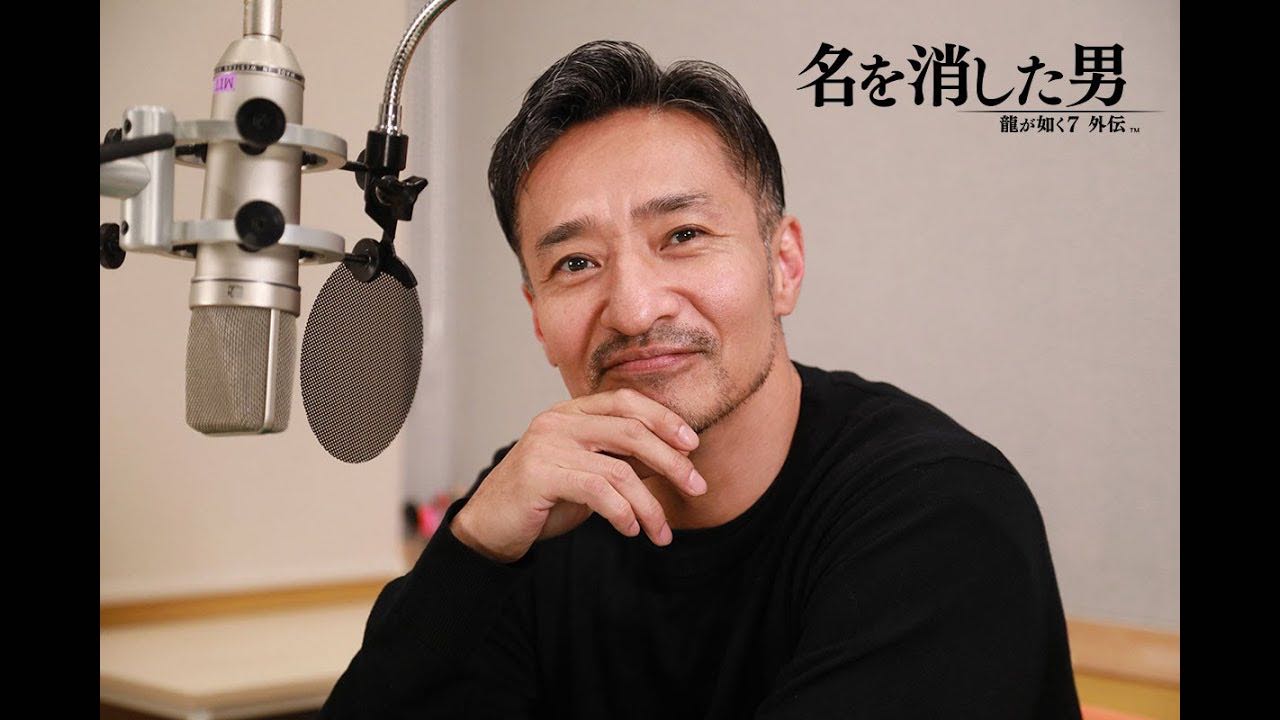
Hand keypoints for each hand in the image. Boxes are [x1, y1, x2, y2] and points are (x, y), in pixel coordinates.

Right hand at [450, 388, 706, 562]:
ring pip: (619, 469)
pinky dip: (623, 513)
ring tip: (662, 532)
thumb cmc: (542, 501)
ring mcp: (546, 445)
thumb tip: (673, 461)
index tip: (692, 445)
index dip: (664, 418)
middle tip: (697, 487)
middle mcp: (558, 421)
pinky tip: (631, 530)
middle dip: (671, 460)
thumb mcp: (588, 475)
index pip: (626, 401)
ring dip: (649, 505)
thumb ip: (622, 462)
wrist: (489, 527)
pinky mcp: (539, 475)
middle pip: (631, 430)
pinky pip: (598, 491)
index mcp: (570, 413)